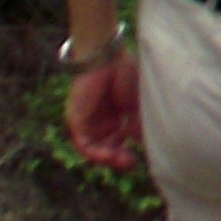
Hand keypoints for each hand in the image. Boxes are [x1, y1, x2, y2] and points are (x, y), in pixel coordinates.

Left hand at [63, 54, 141, 169]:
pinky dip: (96, 153)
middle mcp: (99, 120)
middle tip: (131, 163)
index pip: (118, 141)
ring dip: (108, 159)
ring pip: (95, 150)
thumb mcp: (137, 105)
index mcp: (114, 115)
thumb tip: (145, 146)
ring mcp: (87, 121)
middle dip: (118, 158)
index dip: (128, 151)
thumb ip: (137, 127)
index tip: (140, 158)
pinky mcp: (76, 121)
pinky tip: (109, 156)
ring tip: (122, 161)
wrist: (108, 57)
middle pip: (106, 147)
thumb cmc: (125, 74)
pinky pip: (83, 144)